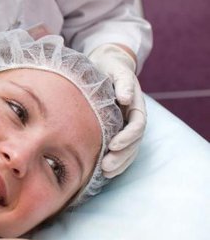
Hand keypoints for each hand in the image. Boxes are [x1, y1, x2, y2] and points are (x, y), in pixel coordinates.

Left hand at [88, 44, 146, 177]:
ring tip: (105, 173)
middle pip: (134, 142)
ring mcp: (125, 125)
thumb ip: (123, 82)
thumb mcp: (117, 70)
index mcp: (135, 105)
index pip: (137, 125)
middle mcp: (133, 118)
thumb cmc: (110, 67)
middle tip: (106, 168)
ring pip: (128, 149)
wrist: (105, 65)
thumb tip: (124, 98)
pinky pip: (119, 149)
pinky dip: (114, 160)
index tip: (113, 145)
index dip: (127, 137)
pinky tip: (102, 171)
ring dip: (119, 163)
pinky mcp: (115, 130)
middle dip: (121, 156)